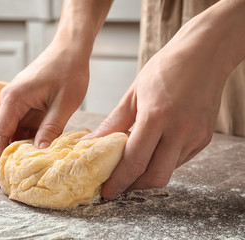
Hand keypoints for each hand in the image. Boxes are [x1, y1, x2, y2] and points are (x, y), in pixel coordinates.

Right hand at [0, 43, 88, 176]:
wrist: (69, 50)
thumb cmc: (69, 71)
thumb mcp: (64, 104)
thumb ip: (50, 129)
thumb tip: (39, 153)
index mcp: (13, 100)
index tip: (4, 178)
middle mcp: (8, 101)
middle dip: (4, 156)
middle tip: (19, 176)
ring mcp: (14, 102)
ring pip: (6, 133)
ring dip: (15, 148)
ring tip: (31, 165)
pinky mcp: (23, 104)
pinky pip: (17, 126)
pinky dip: (24, 139)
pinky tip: (38, 147)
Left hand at [84, 12, 231, 198]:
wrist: (204, 54)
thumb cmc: (166, 68)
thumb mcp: (133, 93)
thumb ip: (113, 123)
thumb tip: (92, 142)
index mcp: (157, 117)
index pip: (134, 161)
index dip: (118, 181)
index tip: (107, 191)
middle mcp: (179, 130)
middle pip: (155, 176)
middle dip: (134, 186)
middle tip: (119, 182)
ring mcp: (195, 136)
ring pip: (169, 171)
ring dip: (148, 174)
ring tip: (133, 165)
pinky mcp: (204, 138)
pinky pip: (180, 160)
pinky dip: (163, 162)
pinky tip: (153, 151)